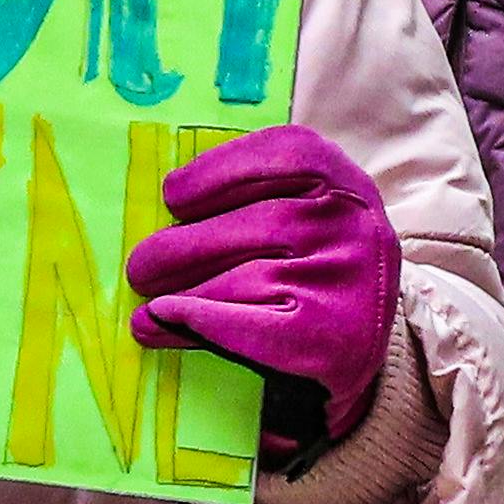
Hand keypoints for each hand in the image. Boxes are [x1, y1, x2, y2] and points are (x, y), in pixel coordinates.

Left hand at [123, 127, 401, 460]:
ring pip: (244, 279)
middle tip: (141, 266)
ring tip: (147, 299)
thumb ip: (258, 194)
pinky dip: (196, 320)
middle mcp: (352, 227)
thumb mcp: (310, 214)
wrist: (362, 348)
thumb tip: (168, 207)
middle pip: (256, 223)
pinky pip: (246, 325)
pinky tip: (164, 318)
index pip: (285, 156)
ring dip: (181, 291)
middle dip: (184, 246)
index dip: (218, 171)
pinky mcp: (331, 339)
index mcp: (345, 183)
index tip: (172, 196)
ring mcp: (345, 283)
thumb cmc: (315, 266)